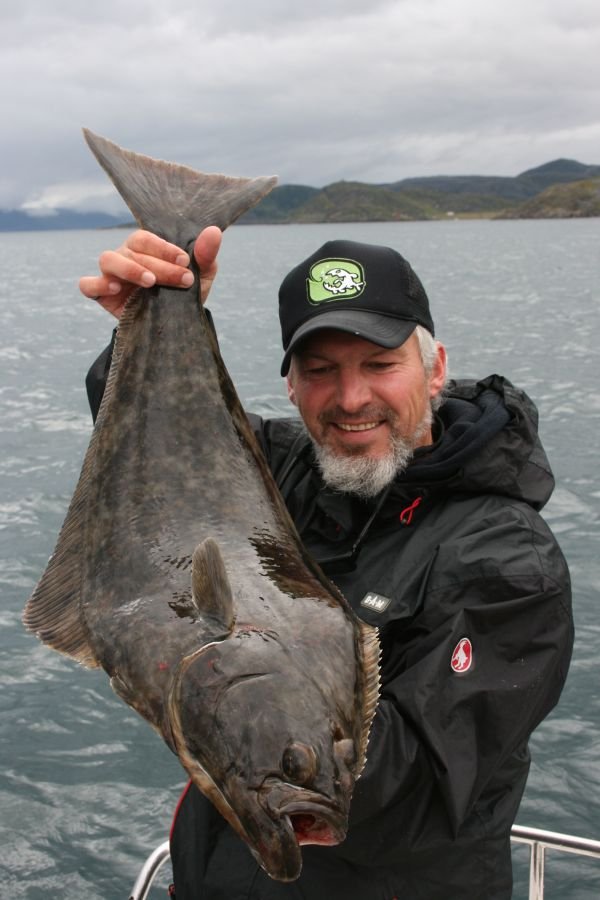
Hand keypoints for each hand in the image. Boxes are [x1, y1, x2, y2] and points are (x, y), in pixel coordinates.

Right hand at [79, 225, 222, 318]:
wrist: (175, 325)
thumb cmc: (184, 293)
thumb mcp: (200, 276)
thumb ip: (205, 255)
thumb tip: (214, 232)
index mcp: (145, 247)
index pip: (147, 238)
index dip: (164, 247)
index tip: (185, 261)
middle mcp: (125, 256)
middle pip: (133, 251)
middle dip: (160, 266)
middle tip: (183, 281)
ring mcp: (111, 274)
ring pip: (108, 259)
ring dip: (129, 268)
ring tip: (150, 282)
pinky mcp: (102, 295)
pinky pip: (87, 285)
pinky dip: (97, 284)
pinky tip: (114, 289)